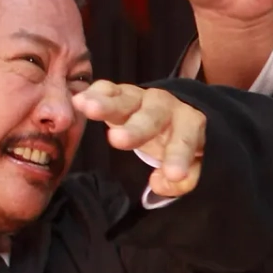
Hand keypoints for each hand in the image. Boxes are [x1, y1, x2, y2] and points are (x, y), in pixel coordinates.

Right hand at [73, 81, 205, 196]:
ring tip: (88, 109)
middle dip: (135, 129)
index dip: (179, 158)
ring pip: (125, 100)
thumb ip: (186, 178)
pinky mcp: (121, 93)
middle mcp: (165, 107)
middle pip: (152, 117)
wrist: (175, 111)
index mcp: (190, 124)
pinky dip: (94, 93)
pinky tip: (79, 100)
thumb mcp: (193, 162)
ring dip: (106, 105)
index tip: (174, 176)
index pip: (186, 141)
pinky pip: (108, 89)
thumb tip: (160, 183)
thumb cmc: (180, 141)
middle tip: (117, 140)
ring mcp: (141, 99)